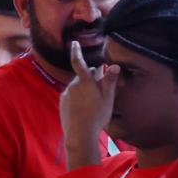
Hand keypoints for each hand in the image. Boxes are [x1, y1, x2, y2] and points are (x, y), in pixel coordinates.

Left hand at [60, 41, 118, 169]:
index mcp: (84, 82)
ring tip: (94, 102)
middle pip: (83, 75)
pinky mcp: (62, 102)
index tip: (74, 43)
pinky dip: (78, 97)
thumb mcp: (107, 98)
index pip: (79, 62)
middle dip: (92, 77)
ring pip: (77, 86)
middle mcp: (72, 85)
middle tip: (102, 87)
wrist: (79, 134)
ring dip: (85, 88)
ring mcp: (66, 94)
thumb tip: (114, 65)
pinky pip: (72, 95)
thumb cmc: (97, 116)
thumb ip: (110, 81)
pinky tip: (85, 107)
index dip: (76, 51)